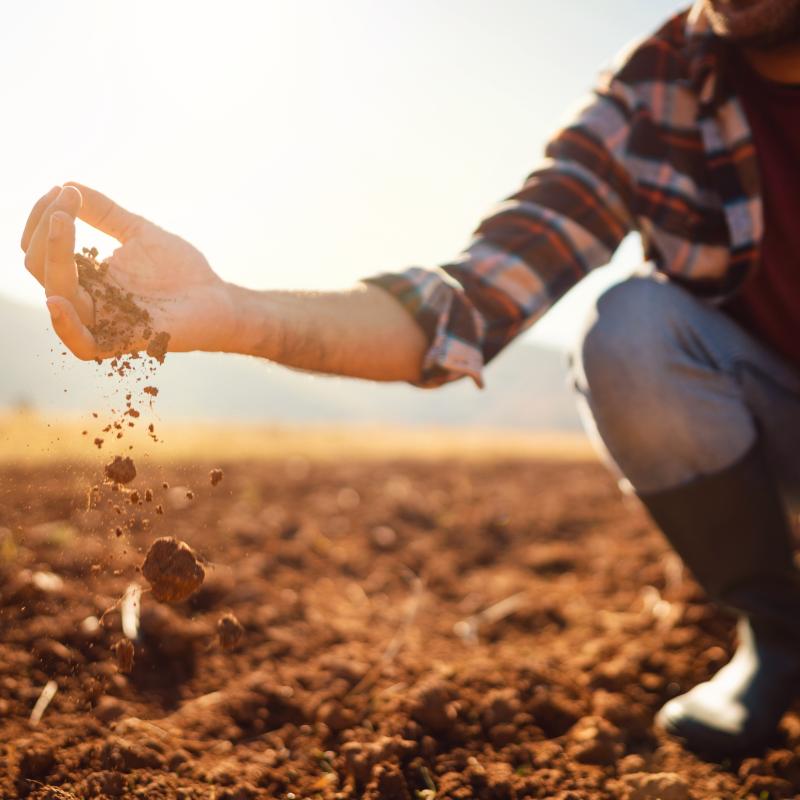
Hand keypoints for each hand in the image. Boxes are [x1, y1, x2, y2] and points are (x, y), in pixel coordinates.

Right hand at [21, 183, 235, 360]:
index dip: (44, 219)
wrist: (218, 298)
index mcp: (86, 276)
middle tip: (65, 202)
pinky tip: (56, 301)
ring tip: (63, 223)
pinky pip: (83, 345)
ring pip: (57, 296)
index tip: (62, 189)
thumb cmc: (182, 270)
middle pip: (41, 268)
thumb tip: (67, 183)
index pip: (43, 249)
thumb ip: (104, 213)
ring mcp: (104, 321)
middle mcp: (87, 299)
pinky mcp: (125, 341)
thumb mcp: (139, 232)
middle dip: (46, 231)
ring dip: (53, 257)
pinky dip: (65, 326)